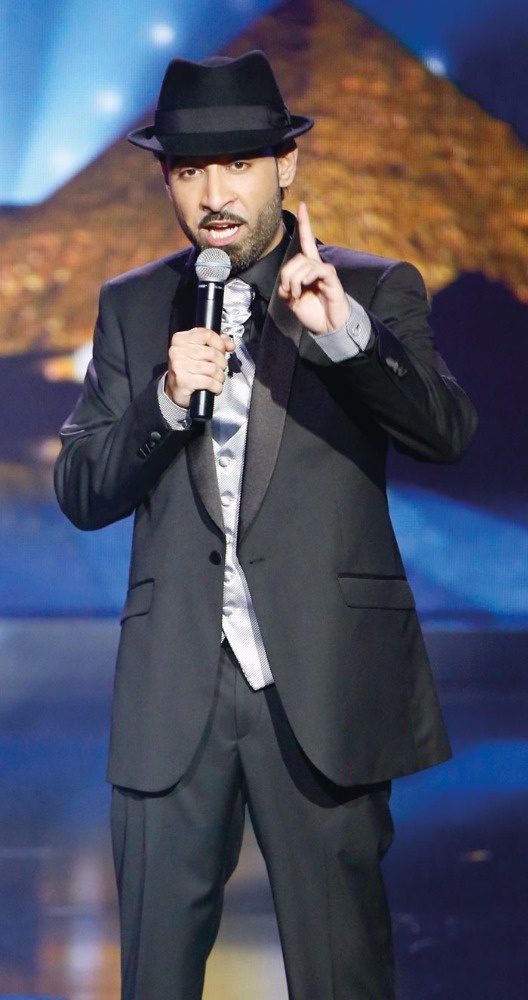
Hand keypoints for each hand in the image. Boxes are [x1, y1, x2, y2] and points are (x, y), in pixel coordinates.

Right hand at [166, 329, 234, 408]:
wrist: (175, 389)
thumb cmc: (188, 369)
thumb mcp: (199, 351)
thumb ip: (216, 343)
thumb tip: (230, 344)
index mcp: (181, 339)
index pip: (207, 334)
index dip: (220, 344)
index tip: (221, 351)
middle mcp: (178, 351)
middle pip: (212, 353)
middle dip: (222, 363)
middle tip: (219, 368)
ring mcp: (180, 366)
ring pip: (213, 368)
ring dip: (220, 377)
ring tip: (217, 379)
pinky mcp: (184, 381)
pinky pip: (210, 382)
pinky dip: (216, 387)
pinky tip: (214, 387)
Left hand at [278, 202, 349, 333]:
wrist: (327, 326)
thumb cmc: (312, 311)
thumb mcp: (292, 299)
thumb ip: (286, 286)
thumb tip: (286, 281)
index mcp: (308, 268)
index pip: (306, 241)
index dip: (304, 223)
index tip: (302, 205)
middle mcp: (317, 266)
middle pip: (296, 259)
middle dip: (286, 276)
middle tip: (288, 292)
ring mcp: (324, 271)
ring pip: (303, 265)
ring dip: (294, 281)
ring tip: (296, 295)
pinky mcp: (331, 278)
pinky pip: (316, 269)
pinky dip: (306, 278)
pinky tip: (304, 287)